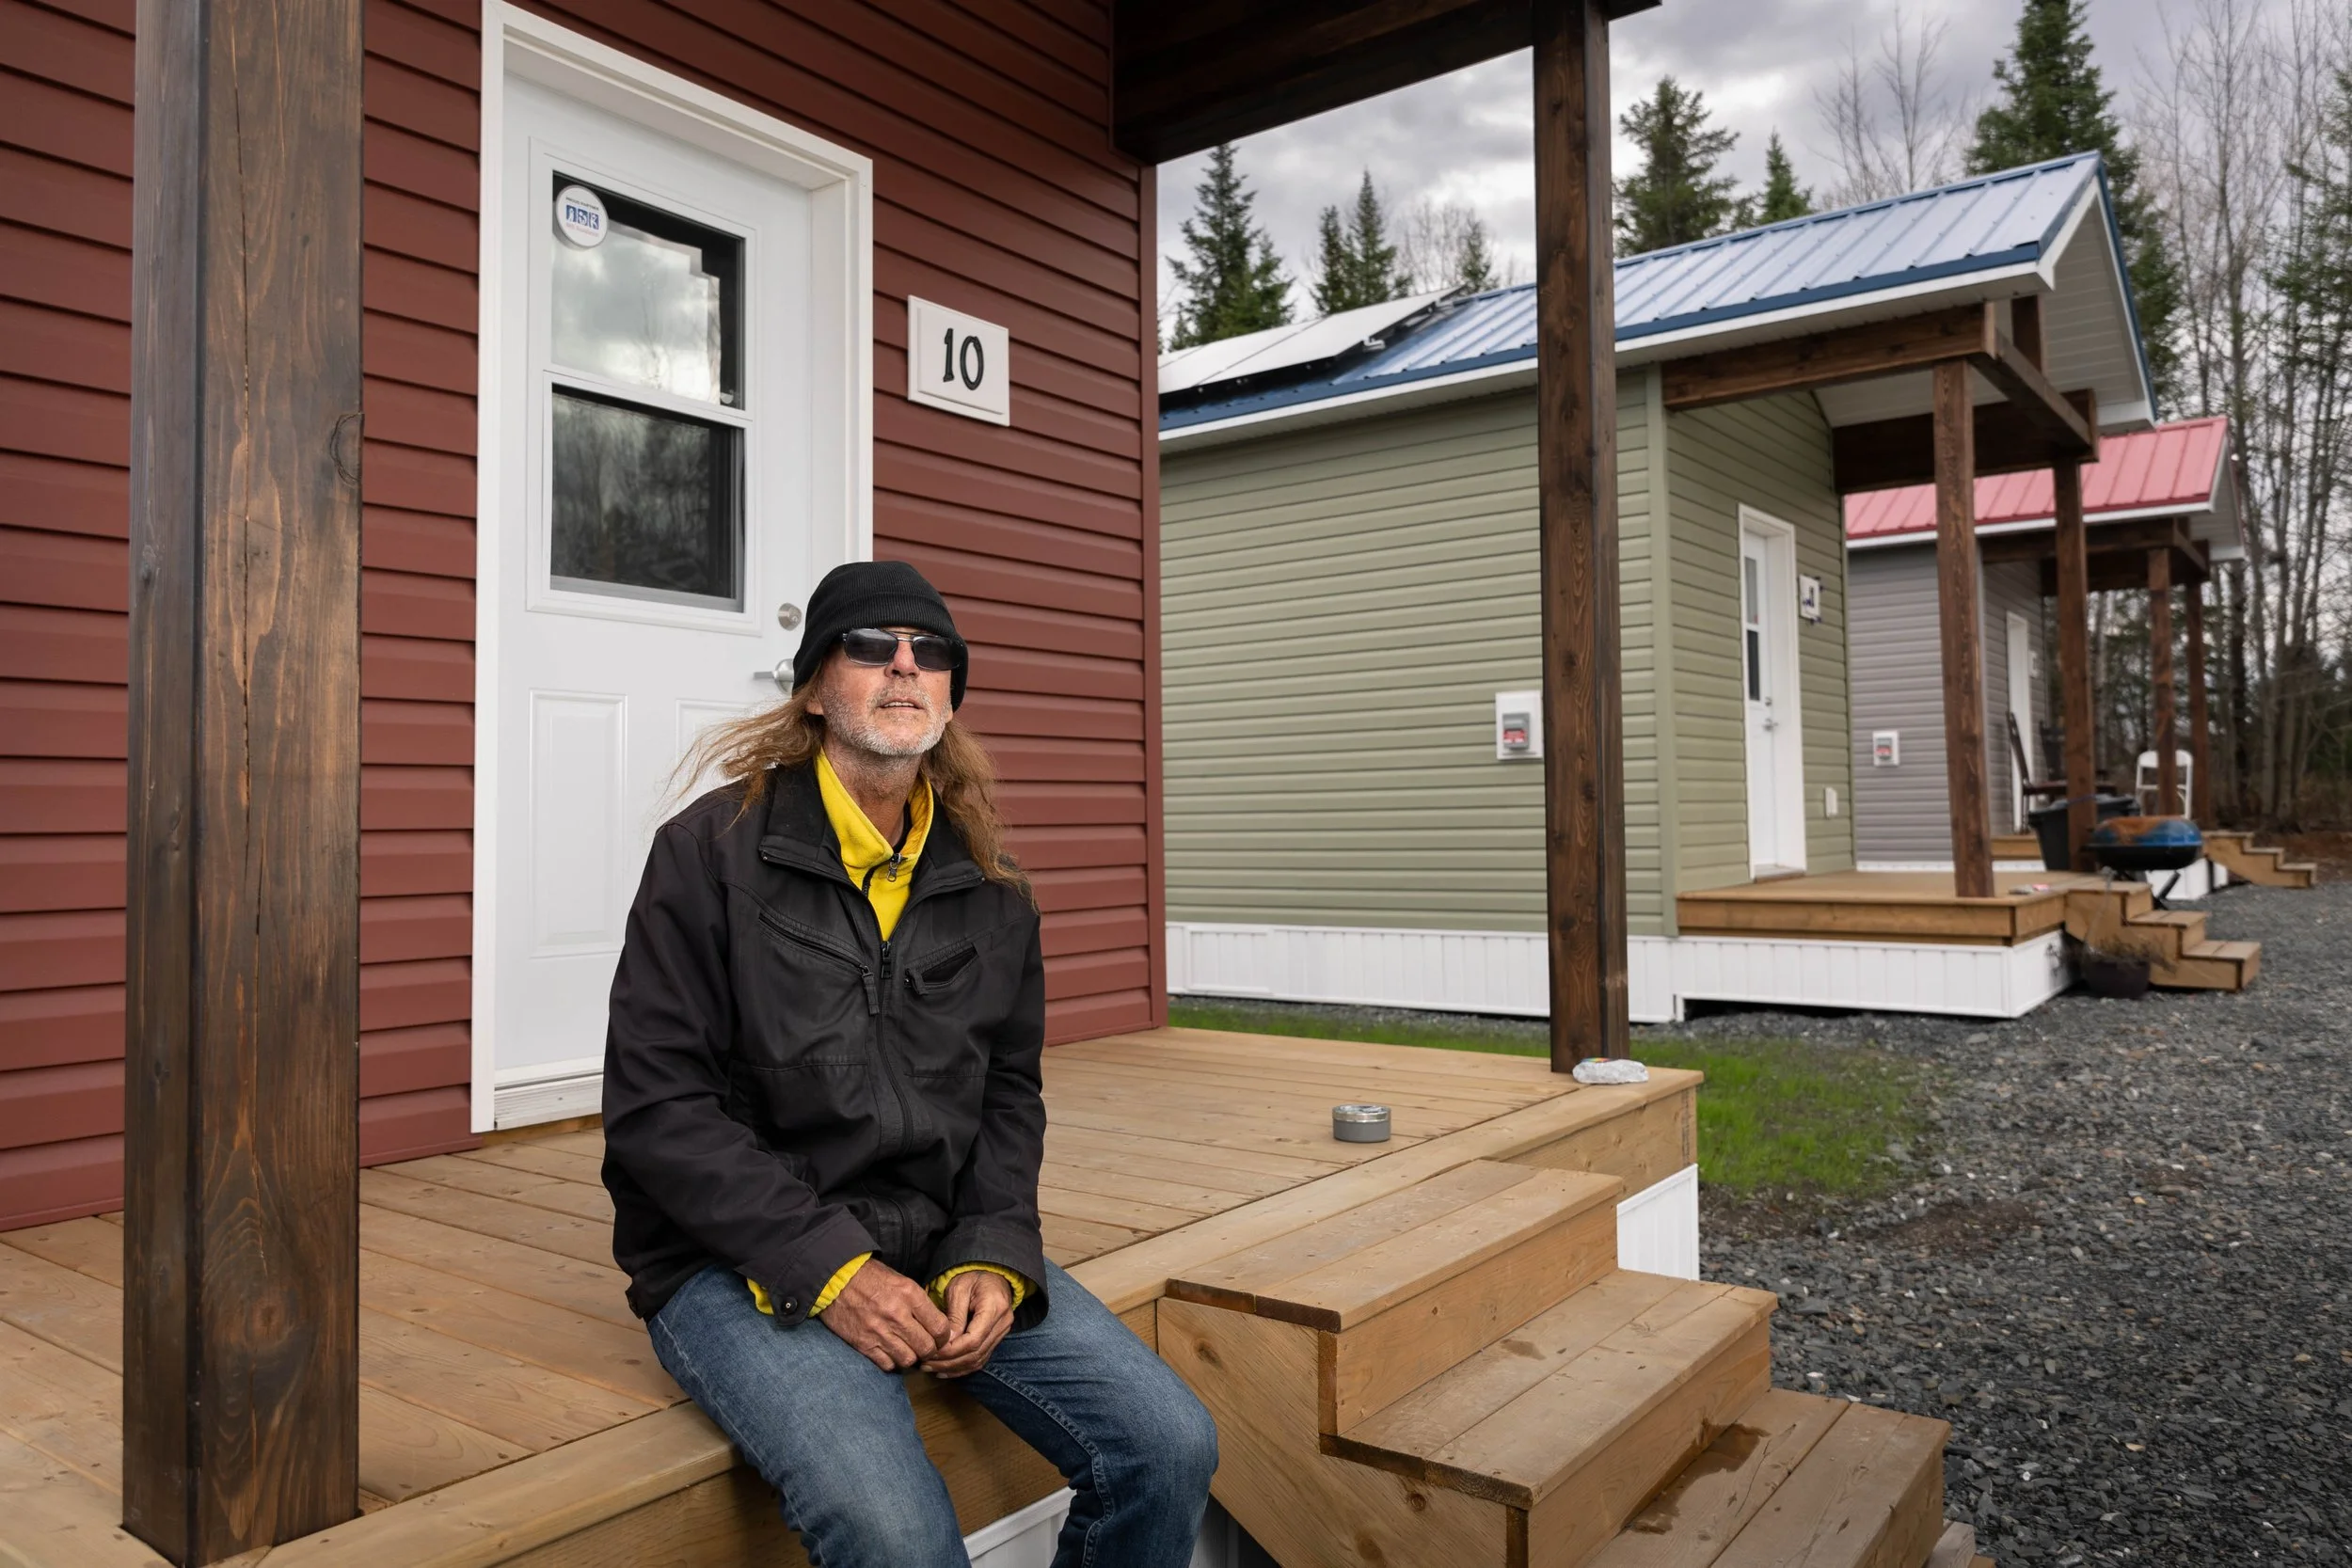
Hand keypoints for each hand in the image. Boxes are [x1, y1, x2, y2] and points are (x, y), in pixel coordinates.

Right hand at [820, 1260, 949, 1371]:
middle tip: (924, 1347)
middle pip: (926, 1348)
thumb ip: (919, 1303)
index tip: (940, 1338)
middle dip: (929, 1350)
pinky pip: (888, 1364)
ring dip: (910, 1357)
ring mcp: (879, 1331)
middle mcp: (897, 1314)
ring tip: (907, 1349)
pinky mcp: (864, 1344)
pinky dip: (892, 1361)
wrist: (836, 1279)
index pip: (940, 1327)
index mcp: (910, 1294)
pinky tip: (890, 1351)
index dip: (943, 1337)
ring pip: (908, 1360)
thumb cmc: (871, 1277)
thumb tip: (937, 1324)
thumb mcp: (901, 1281)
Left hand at [920, 1270, 1016, 1378]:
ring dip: (954, 1368)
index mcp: (994, 1307)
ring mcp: (1002, 1333)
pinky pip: (981, 1359)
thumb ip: (954, 1316)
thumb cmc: (973, 1278)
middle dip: (949, 1362)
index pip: (973, 1339)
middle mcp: (1002, 1323)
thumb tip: (946, 1343)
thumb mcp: (959, 1289)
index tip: (931, 1352)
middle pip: (976, 1353)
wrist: (992, 1276)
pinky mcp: (997, 1338)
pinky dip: (962, 1367)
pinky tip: (945, 1370)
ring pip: (978, 1360)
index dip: (951, 1350)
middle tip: (926, 1364)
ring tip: (931, 1368)